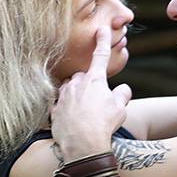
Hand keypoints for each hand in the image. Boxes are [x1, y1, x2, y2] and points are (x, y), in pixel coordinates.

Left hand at [50, 27, 132, 161]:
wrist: (83, 146)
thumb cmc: (104, 126)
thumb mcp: (120, 110)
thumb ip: (122, 95)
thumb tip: (123, 89)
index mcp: (95, 79)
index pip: (101, 55)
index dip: (103, 41)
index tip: (102, 29)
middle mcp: (77, 83)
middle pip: (83, 78)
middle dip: (90, 88)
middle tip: (97, 106)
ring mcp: (63, 95)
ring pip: (70, 90)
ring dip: (77, 98)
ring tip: (85, 117)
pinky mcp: (54, 109)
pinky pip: (61, 107)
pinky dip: (66, 113)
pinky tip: (73, 124)